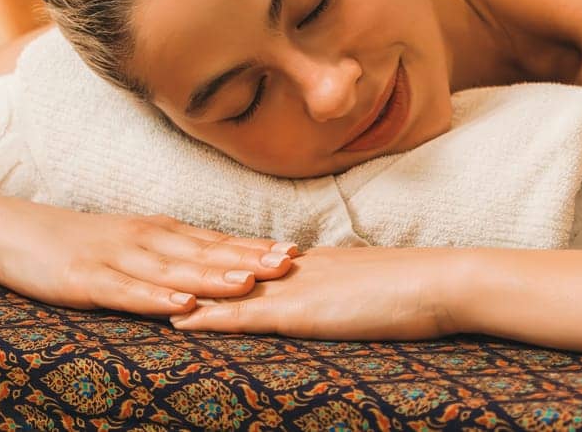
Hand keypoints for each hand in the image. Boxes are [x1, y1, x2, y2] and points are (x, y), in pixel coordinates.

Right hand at [0, 198, 300, 317]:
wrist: (13, 231)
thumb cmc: (79, 243)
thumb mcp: (132, 245)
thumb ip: (172, 255)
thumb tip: (219, 267)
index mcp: (159, 233)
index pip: (217, 241)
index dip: (256, 247)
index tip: (297, 253)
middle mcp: (145, 240)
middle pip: (205, 252)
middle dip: (249, 259)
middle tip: (290, 265)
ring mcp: (116, 258)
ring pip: (172, 270)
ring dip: (212, 277)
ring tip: (249, 284)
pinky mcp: (85, 280)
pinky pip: (126, 292)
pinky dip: (155, 300)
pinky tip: (181, 308)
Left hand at [168, 245, 462, 340]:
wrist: (442, 282)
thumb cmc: (420, 289)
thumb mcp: (375, 285)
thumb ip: (350, 289)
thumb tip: (341, 298)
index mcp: (314, 261)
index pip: (252, 260)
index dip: (213, 262)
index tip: (180, 261)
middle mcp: (296, 268)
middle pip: (227, 269)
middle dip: (185, 272)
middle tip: (142, 268)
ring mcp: (297, 288)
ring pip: (227, 290)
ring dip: (183, 293)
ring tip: (140, 293)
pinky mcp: (303, 312)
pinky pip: (246, 317)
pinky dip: (210, 319)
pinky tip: (178, 322)